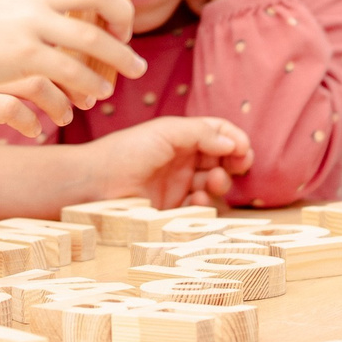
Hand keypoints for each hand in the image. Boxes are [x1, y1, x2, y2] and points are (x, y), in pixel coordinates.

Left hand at [78, 116, 253, 208]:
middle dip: (235, 161)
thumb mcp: (166, 132)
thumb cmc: (127, 152)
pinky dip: (205, 204)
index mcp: (180, 136)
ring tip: (212, 182)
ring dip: (221, 181)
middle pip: (222, 158)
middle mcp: (182, 158)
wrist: (97, 184)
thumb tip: (234, 143)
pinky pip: (200, 207)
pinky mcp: (173, 209)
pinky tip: (196, 200)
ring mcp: (178, 184)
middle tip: (238, 166)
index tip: (244, 149)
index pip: (217, 133)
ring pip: (214, 183)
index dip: (234, 139)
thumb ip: (202, 133)